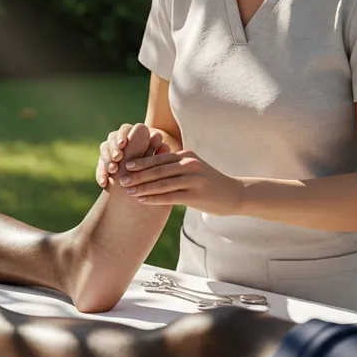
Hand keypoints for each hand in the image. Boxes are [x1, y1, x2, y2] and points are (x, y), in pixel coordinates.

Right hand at [96, 123, 169, 187]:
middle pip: (112, 137)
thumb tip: (165, 146)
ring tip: (113, 170)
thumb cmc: (155, 173)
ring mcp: (111, 151)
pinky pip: (99, 166)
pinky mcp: (104, 163)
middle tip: (117, 158)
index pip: (125, 129)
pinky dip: (101, 174)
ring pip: (104, 148)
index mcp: (135, 134)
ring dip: (107, 159)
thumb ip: (158, 155)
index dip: (123, 136)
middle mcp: (121, 139)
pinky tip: (103, 183)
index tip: (123, 145)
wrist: (142, 193)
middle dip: (113, 148)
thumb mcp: (157, 165)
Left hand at [120, 149, 241, 215]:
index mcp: (186, 156)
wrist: (235, 194)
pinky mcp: (196, 195)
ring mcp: (193, 180)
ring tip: (128, 191)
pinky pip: (170, 197)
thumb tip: (152, 167)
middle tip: (121, 179)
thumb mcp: (193, 168)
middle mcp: (189, 165)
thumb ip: (176, 166)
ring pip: (161, 183)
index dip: (140, 162)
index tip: (125, 165)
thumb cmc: (210, 183)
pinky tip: (142, 200)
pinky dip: (153, 198)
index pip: (158, 158)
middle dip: (137, 175)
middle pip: (157, 170)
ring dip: (142, 187)